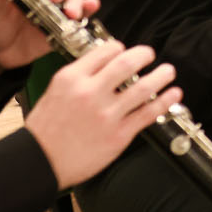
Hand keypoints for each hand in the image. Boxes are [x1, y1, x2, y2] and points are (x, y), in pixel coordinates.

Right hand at [24, 40, 178, 189]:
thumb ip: (78, 77)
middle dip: (144, 54)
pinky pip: (148, 113)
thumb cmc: (44, 131)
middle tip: (150, 54)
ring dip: (161, 76)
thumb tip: (103, 64)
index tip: (126, 50)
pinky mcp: (118, 135)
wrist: (38, 162)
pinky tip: (172, 94)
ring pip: (143, 87)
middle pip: (127, 63)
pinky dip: (165, 101)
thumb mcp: (54, 93)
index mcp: (71, 79)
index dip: (120, 48)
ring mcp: (106, 114)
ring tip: (168, 71)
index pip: (104, 52)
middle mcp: (90, 93)